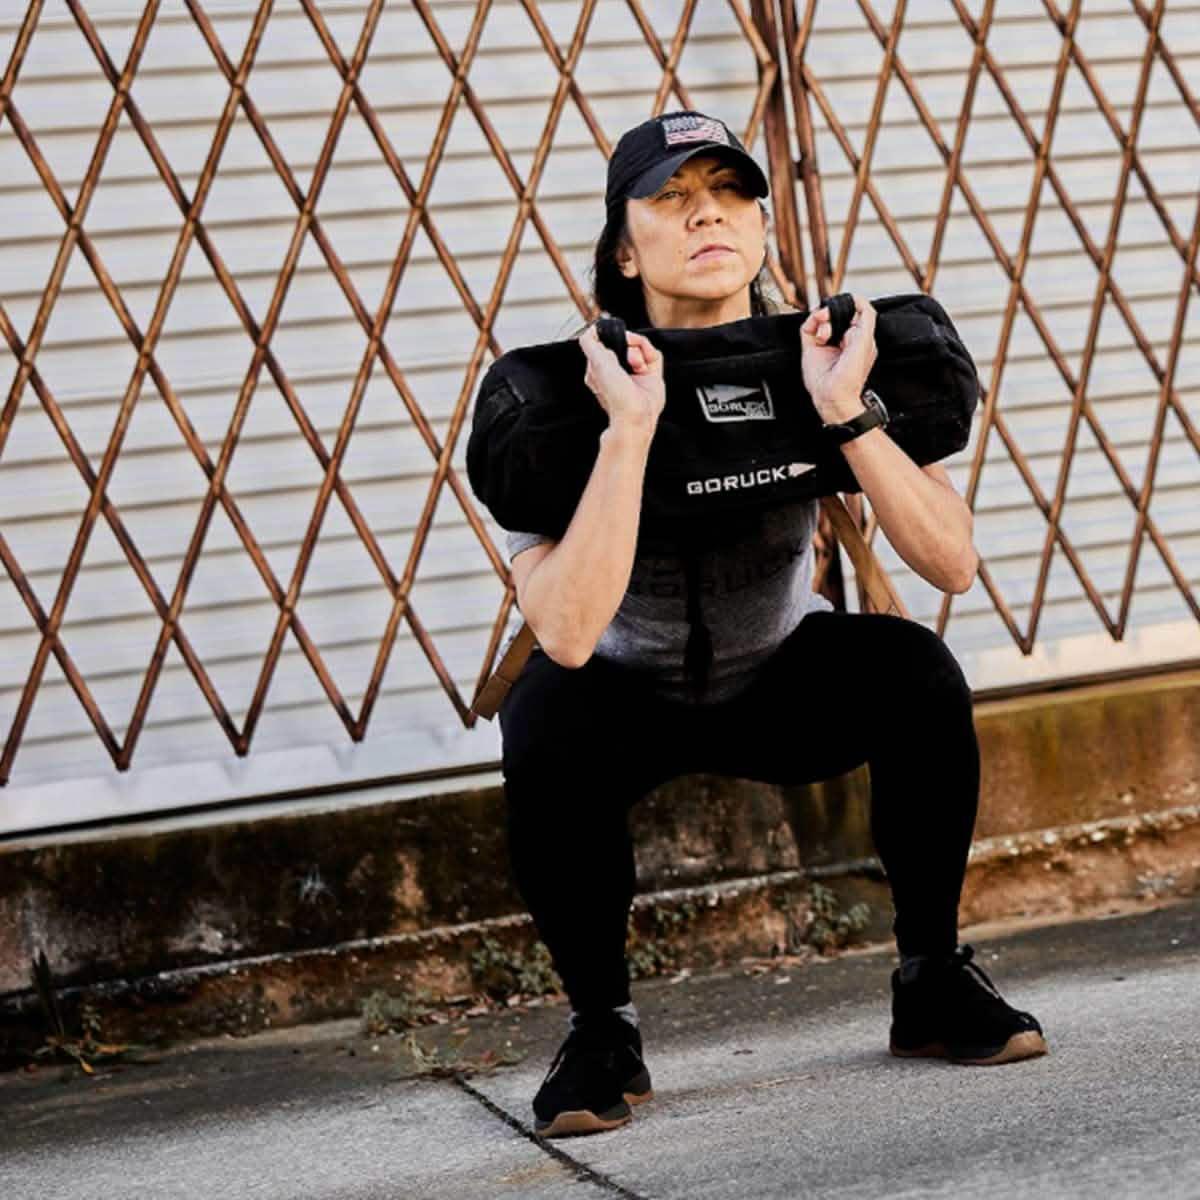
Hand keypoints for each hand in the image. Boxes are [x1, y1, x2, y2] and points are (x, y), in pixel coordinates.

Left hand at [579, 324, 664, 437]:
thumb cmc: (615, 396)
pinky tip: (645, 368)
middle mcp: (618, 367)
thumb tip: (591, 328)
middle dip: (628, 345)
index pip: (607, 340)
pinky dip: (650, 356)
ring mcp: (635, 369)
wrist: (636, 414)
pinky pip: (653, 352)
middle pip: (625, 340)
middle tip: (627, 358)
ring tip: (637, 368)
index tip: (614, 341)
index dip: (612, 338)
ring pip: (640, 344)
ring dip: (639, 353)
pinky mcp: (651, 372)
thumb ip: (589, 343)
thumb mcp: (596, 363)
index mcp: (600, 366)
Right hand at [800, 293, 878, 423]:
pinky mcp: (811, 346)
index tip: (847, 303)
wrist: (833, 394)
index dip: (850, 305)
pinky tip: (820, 334)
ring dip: (823, 318)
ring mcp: (825, 342)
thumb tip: (858, 300)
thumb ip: (866, 317)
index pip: (854, 312)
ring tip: (826, 329)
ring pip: (820, 317)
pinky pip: (808, 326)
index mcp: (858, 338)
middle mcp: (841, 338)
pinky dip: (812, 324)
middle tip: (831, 315)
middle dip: (834, 310)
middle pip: (836, 312)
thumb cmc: (851, 377)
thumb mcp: (866, 341)